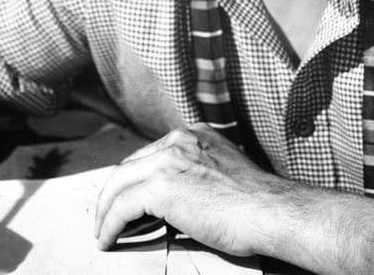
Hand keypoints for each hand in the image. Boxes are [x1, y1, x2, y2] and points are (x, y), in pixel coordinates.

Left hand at [93, 123, 292, 255]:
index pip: (150, 154)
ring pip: (118, 183)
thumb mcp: (223, 173)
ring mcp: (168, 160)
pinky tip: (108, 238)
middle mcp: (178, 140)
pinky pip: (121, 207)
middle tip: (107, 216)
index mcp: (194, 135)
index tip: (127, 199)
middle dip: (113, 193)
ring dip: (105, 210)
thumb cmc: (257, 204)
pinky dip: (109, 224)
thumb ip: (199, 173)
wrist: (270, 211)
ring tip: (103, 230)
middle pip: (129, 166)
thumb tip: (178, 198)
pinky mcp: (160, 186)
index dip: (134, 179)